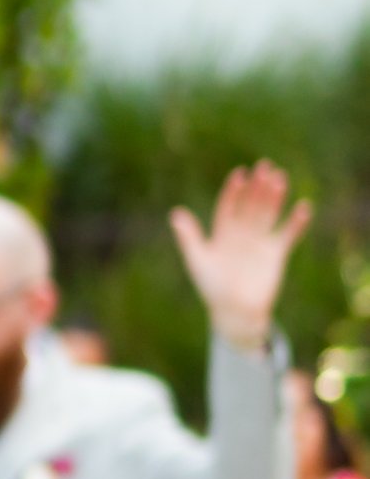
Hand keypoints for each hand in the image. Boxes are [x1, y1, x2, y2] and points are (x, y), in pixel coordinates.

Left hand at [168, 162, 311, 347]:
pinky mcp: (276, 253)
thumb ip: (189, 238)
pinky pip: (288, 234)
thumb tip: (175, 213)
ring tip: (280, 178)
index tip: (239, 175)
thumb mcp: (198, 261)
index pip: (228, 206)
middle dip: (257, 187)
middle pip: (250, 205)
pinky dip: (296, 223)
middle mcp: (242, 233)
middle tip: (264, 166)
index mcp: (222, 233)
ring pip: (269, 214)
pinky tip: (303, 208)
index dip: (233, 192)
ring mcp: (260, 242)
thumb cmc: (212, 288)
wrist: (234, 312)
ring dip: (275, 198)